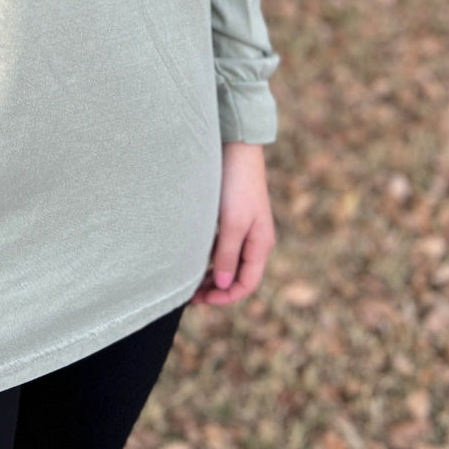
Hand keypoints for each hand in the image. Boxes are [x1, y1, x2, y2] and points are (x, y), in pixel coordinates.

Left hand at [191, 142, 274, 306]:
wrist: (237, 148)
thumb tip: (223, 284)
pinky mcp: (233, 217)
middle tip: (189, 296)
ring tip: (188, 282)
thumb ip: (227, 255)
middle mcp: (255, 240)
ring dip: (211, 274)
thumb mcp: (232, 223)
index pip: (246, 284)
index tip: (201, 300)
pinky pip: (222, 246)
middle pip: (237, 276)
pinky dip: (209, 257)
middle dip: (216, 289)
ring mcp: (245, 228)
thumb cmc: (237, 185)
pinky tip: (193, 258)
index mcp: (260, 245)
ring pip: (228, 262)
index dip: (226, 297)